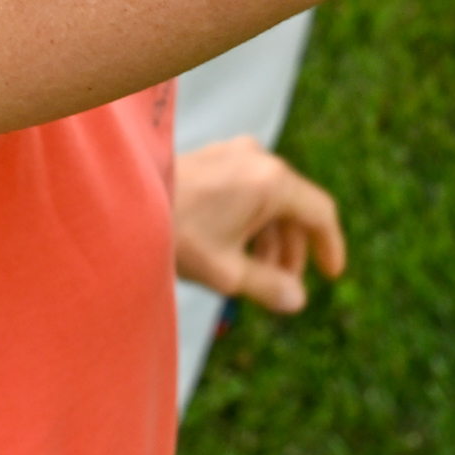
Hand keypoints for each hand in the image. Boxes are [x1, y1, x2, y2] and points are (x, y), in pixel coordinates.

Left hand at [171, 135, 347, 313]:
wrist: (123, 203)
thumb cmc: (176, 235)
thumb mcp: (227, 272)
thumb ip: (268, 287)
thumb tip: (297, 301)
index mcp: (272, 182)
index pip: (320, 212)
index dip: (329, 246)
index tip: (331, 275)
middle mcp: (259, 158)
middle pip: (294, 208)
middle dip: (291, 250)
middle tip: (283, 288)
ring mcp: (236, 153)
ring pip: (269, 199)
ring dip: (270, 238)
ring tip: (255, 276)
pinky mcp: (216, 157)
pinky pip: (248, 188)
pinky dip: (251, 219)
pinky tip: (234, 250)